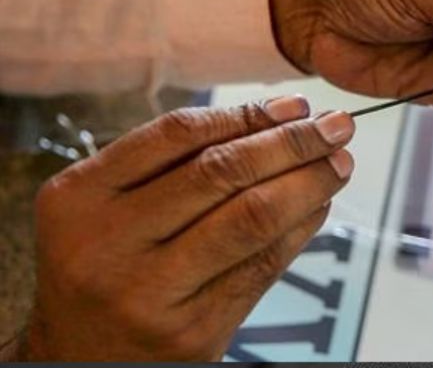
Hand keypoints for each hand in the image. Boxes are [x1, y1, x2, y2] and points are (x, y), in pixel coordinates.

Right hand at [8, 97, 353, 359]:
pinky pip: (263, 265)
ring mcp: (151, 292)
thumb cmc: (103, 269)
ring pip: (252, 217)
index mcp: (79, 198)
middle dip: (293, 142)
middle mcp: (108, 243)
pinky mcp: (193, 331)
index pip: (178, 134)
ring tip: (338, 163)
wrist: (78, 361)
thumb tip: (279, 121)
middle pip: (222, 171)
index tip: (294, 106)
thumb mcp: (106, 209)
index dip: (247, 114)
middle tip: (336, 127)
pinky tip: (318, 207)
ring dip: (309, 183)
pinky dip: (301, 228)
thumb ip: (173, 166)